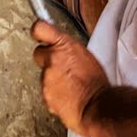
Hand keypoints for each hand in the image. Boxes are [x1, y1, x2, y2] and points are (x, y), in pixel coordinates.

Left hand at [32, 20, 108, 136]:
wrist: (98, 107)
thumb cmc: (97, 83)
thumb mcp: (87, 56)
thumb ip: (69, 50)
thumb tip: (62, 50)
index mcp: (64, 46)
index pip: (40, 29)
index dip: (39, 32)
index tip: (39, 35)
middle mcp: (52, 59)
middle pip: (38, 53)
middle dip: (47, 59)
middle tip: (61, 67)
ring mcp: (46, 78)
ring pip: (44, 75)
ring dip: (53, 79)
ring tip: (70, 86)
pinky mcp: (44, 94)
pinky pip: (46, 91)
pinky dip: (54, 94)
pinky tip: (67, 96)